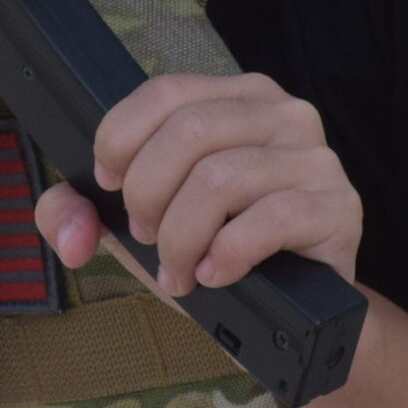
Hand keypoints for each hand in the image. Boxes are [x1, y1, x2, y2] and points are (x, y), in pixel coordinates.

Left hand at [33, 71, 361, 301]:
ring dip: (182, 237)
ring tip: (181, 269)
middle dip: (149, 196)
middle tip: (149, 239)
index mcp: (236, 98)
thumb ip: (82, 213)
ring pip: (219, 177)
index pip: (165, 92)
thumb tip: (69, 230)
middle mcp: (282, 112)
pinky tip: (217, 275)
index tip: (111, 188)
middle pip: (187, 133)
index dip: (122, 140)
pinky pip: (268, 217)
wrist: (295, 315)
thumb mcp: (141, 226)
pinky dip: (227, 254)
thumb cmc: (218, 254)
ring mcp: (316, 157)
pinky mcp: (338, 206)